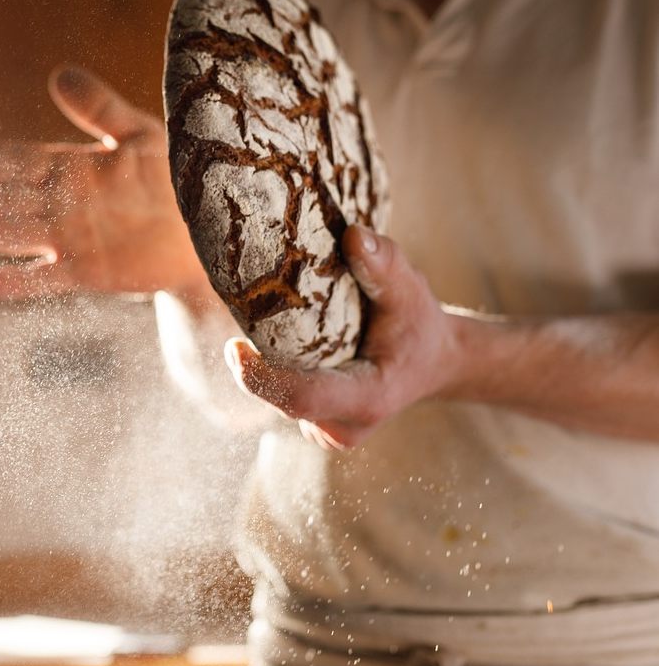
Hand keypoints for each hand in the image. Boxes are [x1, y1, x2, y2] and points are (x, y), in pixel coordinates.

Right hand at [0, 65, 209, 299]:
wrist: (211, 227)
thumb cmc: (179, 175)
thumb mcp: (141, 134)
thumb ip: (100, 108)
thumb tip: (58, 74)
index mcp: (74, 168)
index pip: (18, 161)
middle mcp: (66, 204)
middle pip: (6, 199)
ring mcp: (76, 239)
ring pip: (17, 235)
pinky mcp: (93, 272)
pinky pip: (51, 279)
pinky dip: (21, 282)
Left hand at [224, 225, 463, 448]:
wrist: (433, 361)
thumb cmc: (419, 325)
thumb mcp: (411, 290)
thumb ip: (385, 264)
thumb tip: (353, 234)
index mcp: (369, 398)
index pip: (303, 398)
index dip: (262, 379)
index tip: (233, 347)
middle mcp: (344, 426)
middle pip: (281, 397)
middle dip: (255, 363)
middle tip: (242, 313)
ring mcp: (328, 431)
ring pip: (278, 398)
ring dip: (264, 364)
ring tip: (264, 323)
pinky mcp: (316, 424)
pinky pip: (282, 398)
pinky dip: (273, 370)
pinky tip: (281, 342)